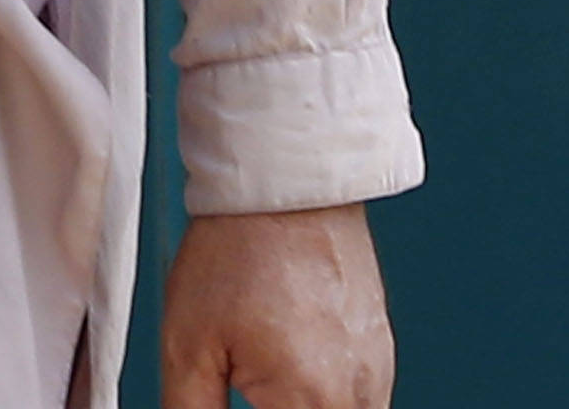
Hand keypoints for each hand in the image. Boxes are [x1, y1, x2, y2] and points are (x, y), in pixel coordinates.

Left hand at [161, 203, 391, 408]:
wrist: (286, 183)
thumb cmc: (237, 251)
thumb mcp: (187, 346)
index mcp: (309, 400)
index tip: (228, 400)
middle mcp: (356, 394)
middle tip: (243, 389)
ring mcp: (376, 372)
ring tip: (264, 387)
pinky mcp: (381, 352)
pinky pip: (361, 404)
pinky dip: (324, 402)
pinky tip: (291, 381)